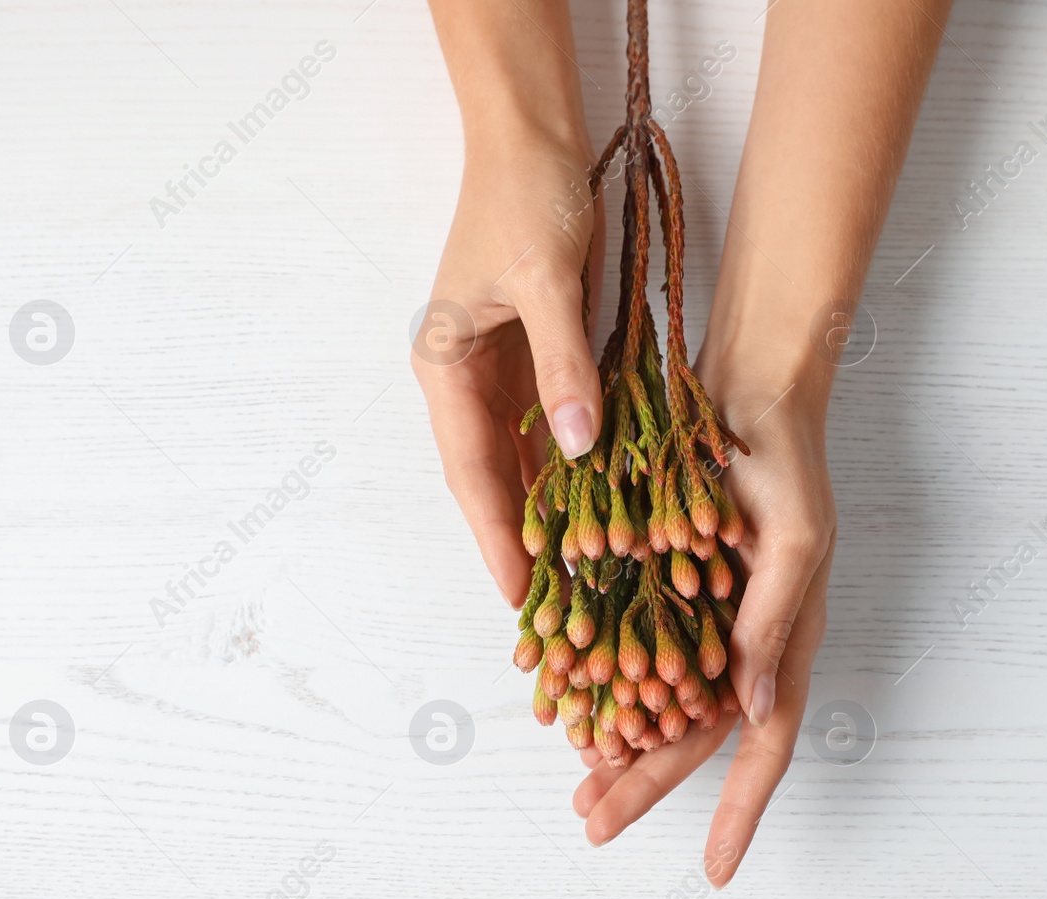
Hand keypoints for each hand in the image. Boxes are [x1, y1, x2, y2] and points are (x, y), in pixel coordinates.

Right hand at [412, 135, 604, 606]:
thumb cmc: (526, 200)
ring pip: (522, 464)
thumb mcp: (547, 283)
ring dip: (550, 515)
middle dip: (521, 544)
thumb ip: (563, 367)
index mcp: (447, 368)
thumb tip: (579, 448)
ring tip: (580, 579)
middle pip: (492, 481)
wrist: (530, 139)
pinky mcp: (533, 362)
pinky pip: (550, 433)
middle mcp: (466, 381)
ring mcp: (498, 374)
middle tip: (551, 611)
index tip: (517, 596)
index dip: (496, 538)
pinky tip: (599, 512)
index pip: (472, 474)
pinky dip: (573, 473)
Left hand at [573, 361, 835, 886]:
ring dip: (621, 748)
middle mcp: (745, 639)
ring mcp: (706, 617)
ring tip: (577, 787)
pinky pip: (637, 655)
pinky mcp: (669, 587)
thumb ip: (770, 626)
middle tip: (591, 825)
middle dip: (646, 785)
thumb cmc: (783, 458)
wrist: (744, 388)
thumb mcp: (792, 541)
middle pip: (696, 737)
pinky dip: (607, 688)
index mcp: (785, 638)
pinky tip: (573, 711)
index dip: (741, 811)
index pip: (764, 745)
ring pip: (660, 705)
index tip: (713, 871)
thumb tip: (752, 713)